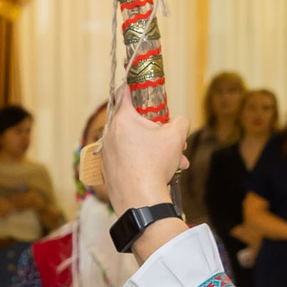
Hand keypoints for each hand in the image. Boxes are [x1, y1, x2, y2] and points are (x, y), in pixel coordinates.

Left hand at [100, 91, 192, 214]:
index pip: (124, 92)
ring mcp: (106, 154)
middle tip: (174, 138)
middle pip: (135, 123)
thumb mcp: (176, 136)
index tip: (140, 85)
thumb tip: (179, 122)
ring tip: (176, 161)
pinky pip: (128, 160)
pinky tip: (161, 173)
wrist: (141, 201)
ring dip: (156, 150)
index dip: (134, 86)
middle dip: (158, 130)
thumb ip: (180, 121)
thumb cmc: (155, 164)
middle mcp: (109, 134)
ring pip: (135, 144)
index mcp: (122, 119)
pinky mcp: (107, 171)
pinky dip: (144, 162)